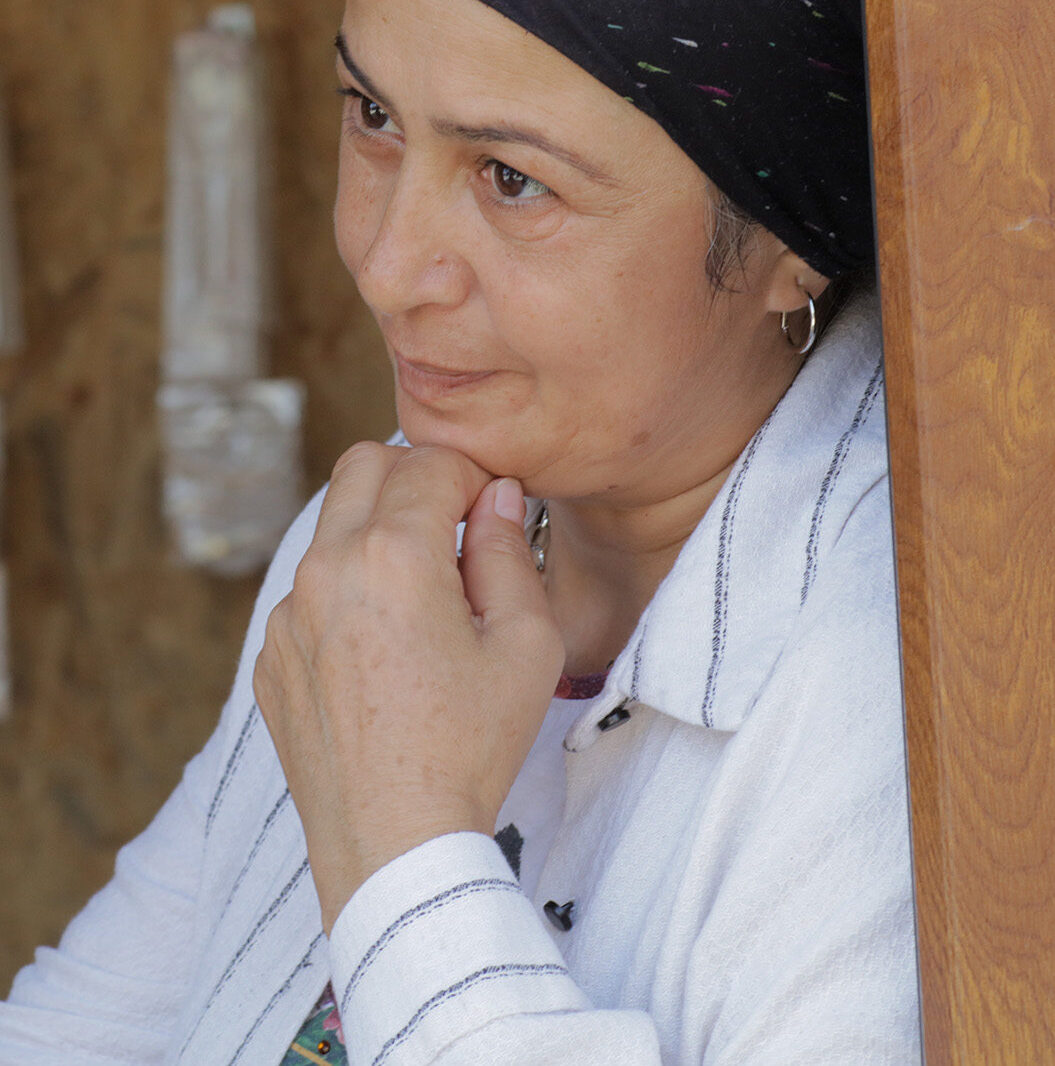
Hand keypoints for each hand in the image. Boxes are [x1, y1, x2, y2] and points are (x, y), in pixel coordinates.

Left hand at [254, 442, 565, 932]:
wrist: (397, 846)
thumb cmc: (473, 744)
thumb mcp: (527, 641)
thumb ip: (510, 551)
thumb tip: (497, 497)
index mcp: (393, 556)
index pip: (433, 462)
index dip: (478, 476)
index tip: (499, 512)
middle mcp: (326, 570)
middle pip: (364, 464)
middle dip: (417, 478)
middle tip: (458, 528)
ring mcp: (289, 615)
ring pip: (332, 525)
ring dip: (380, 531)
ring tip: (427, 596)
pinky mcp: (272, 658)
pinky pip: (311, 589)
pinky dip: (350, 590)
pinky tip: (388, 649)